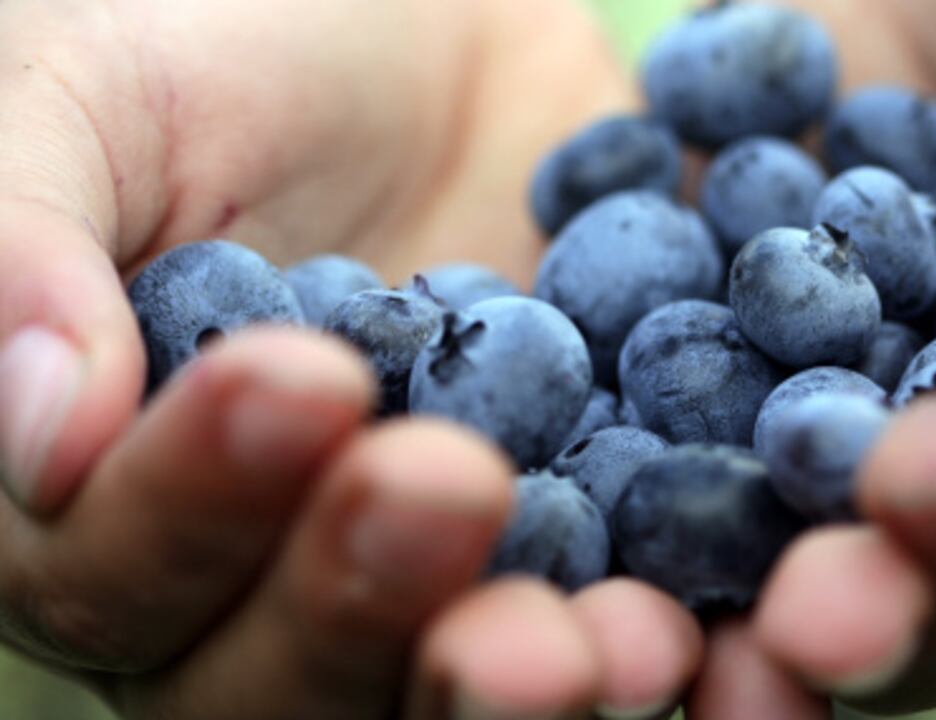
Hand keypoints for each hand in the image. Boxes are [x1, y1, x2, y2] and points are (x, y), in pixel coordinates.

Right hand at [0, 1, 703, 716]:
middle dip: (356, 605)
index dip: (190, 507)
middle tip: (449, 487)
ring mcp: (426, 578)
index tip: (302, 381)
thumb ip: (25, 247)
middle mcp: (263, 577)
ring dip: (514, 686)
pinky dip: (654, 638)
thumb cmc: (234, 50)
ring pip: (436, 697)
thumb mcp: (96, 99)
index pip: (110, 573)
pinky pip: (605, 623)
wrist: (436, 35)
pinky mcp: (573, 542)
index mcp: (116, 496)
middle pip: (274, 686)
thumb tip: (38, 436)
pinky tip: (703, 619)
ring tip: (605, 635)